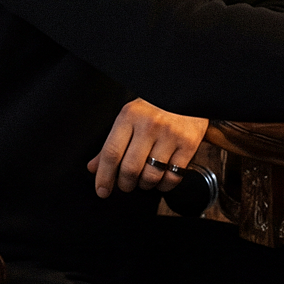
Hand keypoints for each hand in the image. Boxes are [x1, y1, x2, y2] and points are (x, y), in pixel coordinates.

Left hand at [86, 98, 208, 197]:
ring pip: (151, 176)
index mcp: (130, 116)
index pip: (111, 153)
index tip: (102, 190)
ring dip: (145, 185)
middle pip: (130, 168)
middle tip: (126, 184)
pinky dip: (164, 186)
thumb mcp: (130, 117)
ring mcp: (170, 135)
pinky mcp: (188, 144)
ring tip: (144, 180)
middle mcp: (149, 125)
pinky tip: (161, 180)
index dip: (104, 176)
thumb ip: (112, 143)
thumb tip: (94, 168)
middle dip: (125, 184)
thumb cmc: (155, 107)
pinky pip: (173, 177)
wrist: (186, 93)